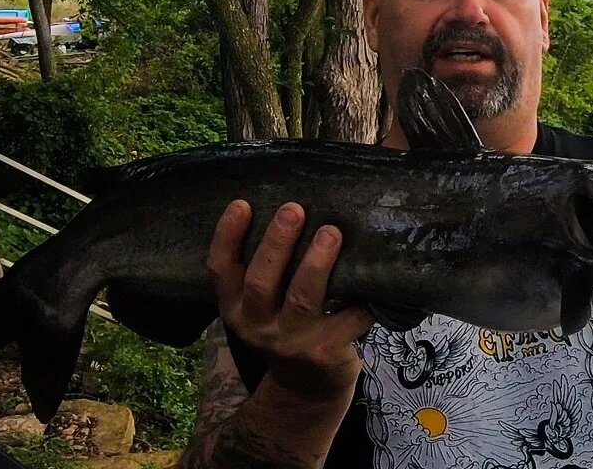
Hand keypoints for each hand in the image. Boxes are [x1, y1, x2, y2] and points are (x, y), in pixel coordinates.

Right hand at [207, 199, 374, 399]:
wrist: (305, 389)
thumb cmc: (284, 328)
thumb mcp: (259, 307)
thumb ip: (264, 270)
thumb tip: (288, 209)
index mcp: (235, 308)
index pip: (220, 270)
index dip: (227, 236)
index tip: (241, 204)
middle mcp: (257, 325)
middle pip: (261, 281)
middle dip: (277, 243)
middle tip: (293, 209)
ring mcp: (291, 341)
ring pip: (302, 298)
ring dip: (317, 263)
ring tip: (331, 233)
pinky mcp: (325, 352)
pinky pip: (347, 320)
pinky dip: (360, 300)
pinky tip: (372, 278)